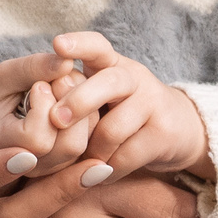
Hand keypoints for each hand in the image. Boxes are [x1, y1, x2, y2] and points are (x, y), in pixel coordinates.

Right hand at [0, 48, 92, 170]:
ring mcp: (53, 169)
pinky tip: (72, 99)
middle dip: (71, 105)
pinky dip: (89, 114)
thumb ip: (32, 67)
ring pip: (86, 144)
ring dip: (83, 107)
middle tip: (58, 80)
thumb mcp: (5, 75)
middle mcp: (30, 167)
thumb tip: (67, 62)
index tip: (38, 85)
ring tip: (64, 88)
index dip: (44, 106)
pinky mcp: (71, 164)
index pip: (37, 138)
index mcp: (3, 146)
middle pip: (70, 146)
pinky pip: (94, 141)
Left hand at [41, 31, 209, 186]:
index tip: (58, 45)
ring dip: (90, 150)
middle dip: (79, 101)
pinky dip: (107, 170)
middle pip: (108, 83)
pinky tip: (99, 174)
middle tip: (55, 120)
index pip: (98, 45)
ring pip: (113, 129)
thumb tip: (38, 113)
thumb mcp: (102, 96)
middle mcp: (134, 78)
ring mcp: (152, 104)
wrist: (180, 130)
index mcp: (112, 65)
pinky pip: (126, 156)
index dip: (79, 44)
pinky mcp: (163, 134)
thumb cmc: (124, 112)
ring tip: (80, 161)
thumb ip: (74, 96)